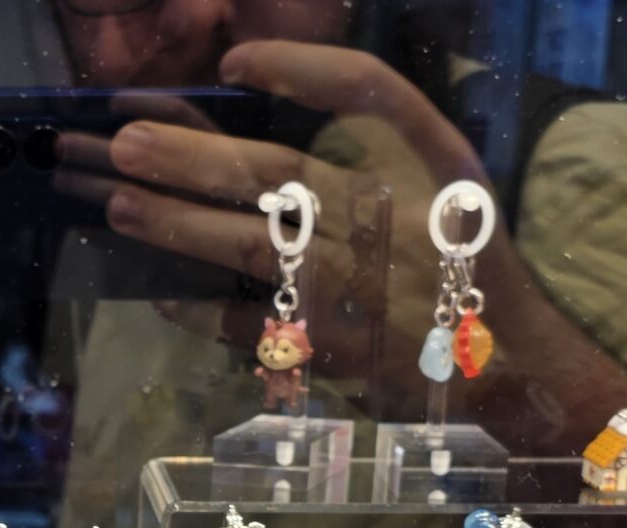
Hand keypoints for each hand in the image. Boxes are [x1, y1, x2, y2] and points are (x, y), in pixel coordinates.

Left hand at [58, 42, 626, 452]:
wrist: (506, 367)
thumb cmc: (461, 259)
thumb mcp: (444, 177)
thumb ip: (371, 133)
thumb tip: (256, 87)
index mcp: (430, 166)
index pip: (366, 92)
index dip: (299, 67)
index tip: (235, 61)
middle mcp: (391, 220)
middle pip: (278, 173)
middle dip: (192, 156)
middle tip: (125, 144)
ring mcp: (359, 289)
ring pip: (250, 246)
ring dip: (178, 224)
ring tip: (119, 203)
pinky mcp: (332, 347)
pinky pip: (248, 323)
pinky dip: (200, 309)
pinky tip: (159, 294)